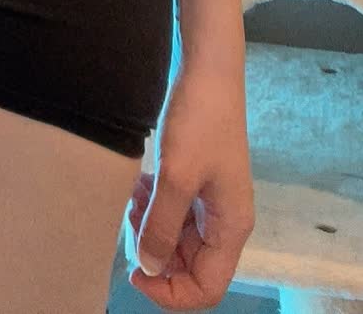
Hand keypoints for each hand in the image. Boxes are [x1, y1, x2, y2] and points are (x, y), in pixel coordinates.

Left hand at [127, 62, 255, 308]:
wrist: (208, 69)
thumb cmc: (198, 121)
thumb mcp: (176, 176)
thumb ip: (161, 227)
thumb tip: (148, 269)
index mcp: (231, 228)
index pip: (206, 288)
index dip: (170, 292)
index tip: (135, 271)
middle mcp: (225, 222)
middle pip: (188, 266)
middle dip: (154, 251)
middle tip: (131, 219)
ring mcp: (211, 201)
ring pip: (176, 239)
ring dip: (150, 226)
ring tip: (133, 197)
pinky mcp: (197, 181)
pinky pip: (173, 212)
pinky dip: (153, 205)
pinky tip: (140, 184)